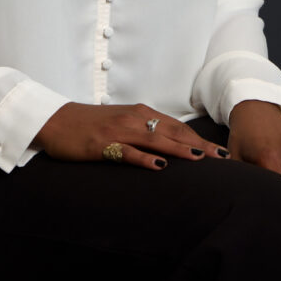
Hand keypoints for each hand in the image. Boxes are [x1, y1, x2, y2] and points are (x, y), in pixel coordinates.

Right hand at [33, 102, 231, 170]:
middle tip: (223, 159)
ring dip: (179, 150)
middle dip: (200, 145)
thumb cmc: (91, 125)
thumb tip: (171, 145)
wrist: (56, 121)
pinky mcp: (103, 144)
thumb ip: (145, 131)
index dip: (200, 139)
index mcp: (140, 113)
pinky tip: (159, 167)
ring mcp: (118, 130)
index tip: (221, 153)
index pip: (177, 127)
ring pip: (155, 140)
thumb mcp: (122, 123)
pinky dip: (145, 158)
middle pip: (173, 132)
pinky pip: (127, 152)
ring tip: (201, 160)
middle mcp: (133, 118)